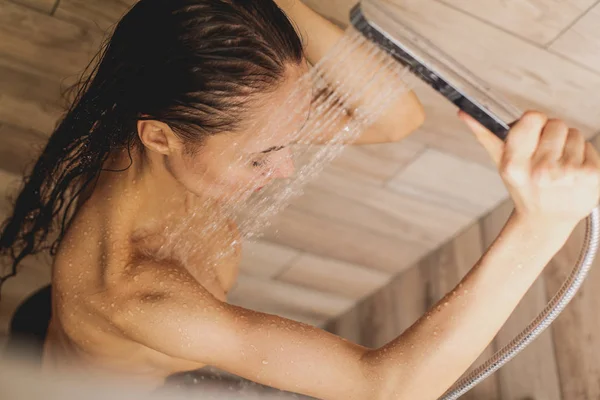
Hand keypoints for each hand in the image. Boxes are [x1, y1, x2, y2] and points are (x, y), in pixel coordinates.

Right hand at [459, 110, 599, 227]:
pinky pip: (589, 147)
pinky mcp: (591, 177)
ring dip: (568, 146)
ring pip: (574, 134)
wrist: (546, 220)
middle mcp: (541, 171)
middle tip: (546, 156)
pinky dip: (583, 156)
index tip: (532, 134)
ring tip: (559, 166)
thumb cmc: (523, 187)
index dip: (534, 123)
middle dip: (552, 136)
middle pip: (556, 124)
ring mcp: (568, 175)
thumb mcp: (501, 162)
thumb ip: (486, 134)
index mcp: (514, 165)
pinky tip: (574, 172)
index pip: (533, 117)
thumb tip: (464, 113)